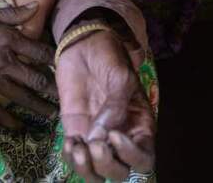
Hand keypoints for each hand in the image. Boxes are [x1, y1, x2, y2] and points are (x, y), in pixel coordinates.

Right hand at [0, 3, 55, 127]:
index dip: (54, 59)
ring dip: (39, 107)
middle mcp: (2, 61)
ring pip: (22, 97)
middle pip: (36, 78)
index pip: (39, 51)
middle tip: (64, 96)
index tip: (63, 64)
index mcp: (6, 38)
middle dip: (52, 88)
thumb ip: (11, 13)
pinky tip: (19, 127)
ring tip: (51, 115)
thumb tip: (35, 6)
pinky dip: (9, 122)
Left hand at [56, 29, 155, 181]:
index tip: (114, 136)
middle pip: (120, 172)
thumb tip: (102, 137)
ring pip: (97, 172)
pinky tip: (69, 142)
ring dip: (87, 169)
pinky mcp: (76, 132)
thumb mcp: (120, 77)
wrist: (83, 44)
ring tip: (77, 148)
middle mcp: (121, 137)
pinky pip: (75, 157)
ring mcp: (97, 137)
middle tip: (94, 144)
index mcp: (139, 126)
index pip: (144, 159)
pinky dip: (70, 158)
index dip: (131, 156)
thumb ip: (115, 107)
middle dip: (107, 165)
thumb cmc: (109, 56)